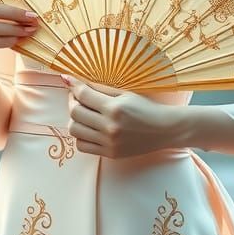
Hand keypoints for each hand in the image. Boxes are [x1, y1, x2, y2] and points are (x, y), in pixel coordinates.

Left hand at [62, 75, 183, 160]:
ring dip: (74, 119)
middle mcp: (110, 126)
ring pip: (75, 130)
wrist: (164, 130)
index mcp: (115, 108)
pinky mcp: (109, 153)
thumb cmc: (146, 108)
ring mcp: (109, 142)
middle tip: (77, 97)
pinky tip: (88, 128)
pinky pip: (82, 146)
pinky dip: (80, 135)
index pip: (83, 95)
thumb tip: (74, 82)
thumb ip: (99, 89)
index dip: (74, 86)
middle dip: (72, 101)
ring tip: (83, 113)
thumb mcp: (125, 94)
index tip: (69, 81)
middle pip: (75, 113)